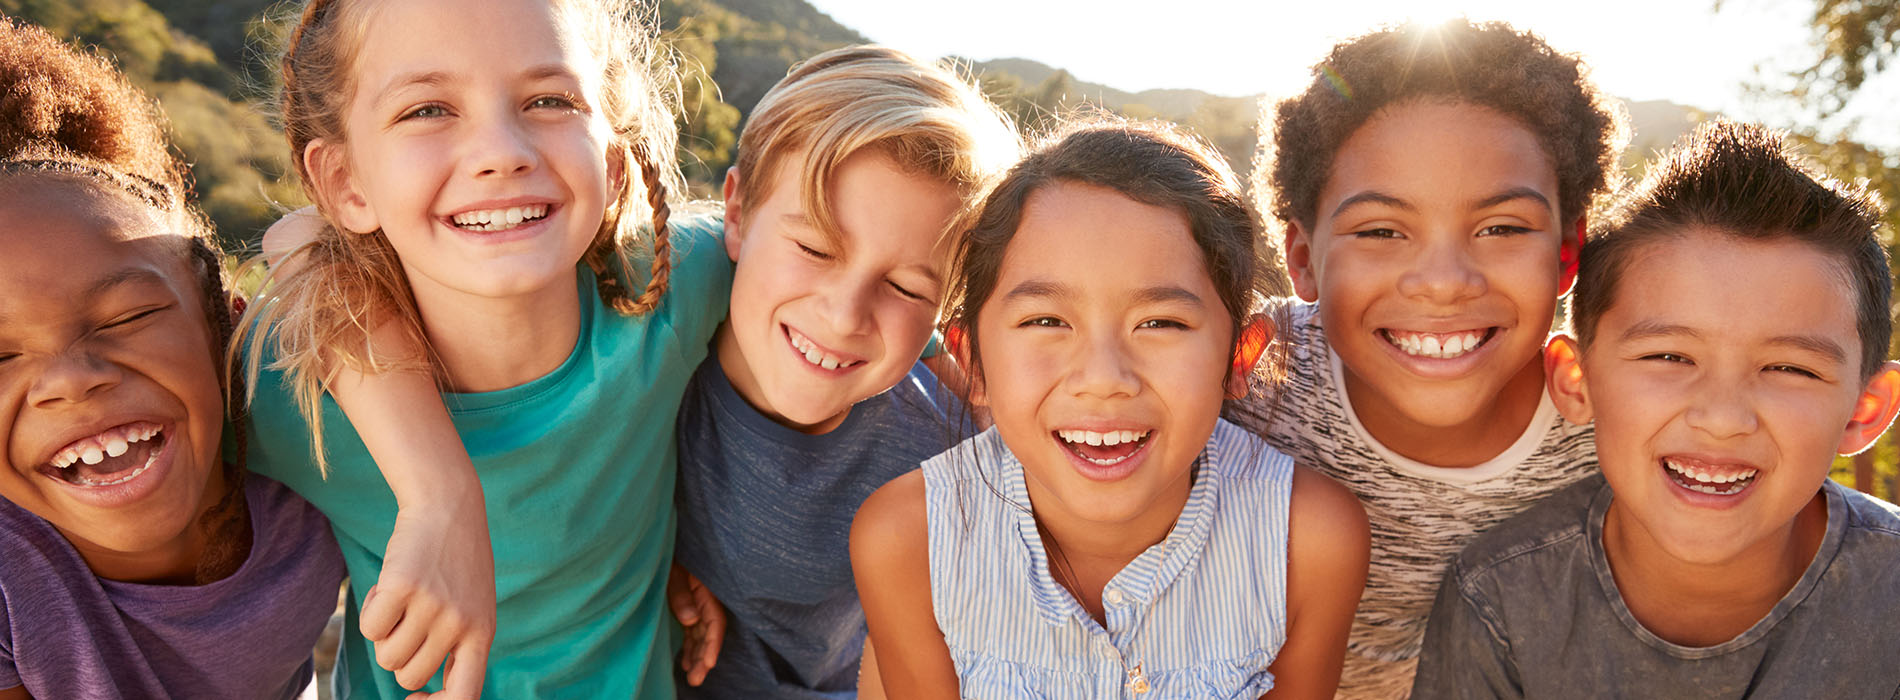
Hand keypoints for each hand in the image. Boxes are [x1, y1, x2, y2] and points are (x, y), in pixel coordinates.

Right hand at [361, 491, 496, 698]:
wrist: (449, 506)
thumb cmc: (456, 563)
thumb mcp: (473, 606)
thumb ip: (458, 646)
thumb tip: (421, 688)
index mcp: (482, 634)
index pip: (464, 697)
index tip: (415, 698)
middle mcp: (460, 624)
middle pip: (407, 675)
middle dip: (398, 654)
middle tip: (408, 620)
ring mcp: (432, 607)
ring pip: (386, 655)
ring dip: (383, 632)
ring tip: (402, 600)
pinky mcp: (402, 587)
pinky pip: (368, 628)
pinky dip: (370, 611)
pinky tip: (388, 587)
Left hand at [668, 563, 726, 685]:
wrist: (658, 544)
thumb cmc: (669, 554)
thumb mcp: (674, 571)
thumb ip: (681, 594)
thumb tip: (691, 620)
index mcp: (706, 591)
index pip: (715, 621)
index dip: (713, 643)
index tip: (709, 662)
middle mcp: (703, 601)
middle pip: (709, 633)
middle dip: (704, 657)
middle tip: (696, 679)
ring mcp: (695, 605)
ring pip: (700, 635)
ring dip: (697, 655)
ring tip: (691, 676)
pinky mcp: (685, 607)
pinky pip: (691, 631)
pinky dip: (690, 646)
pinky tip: (685, 662)